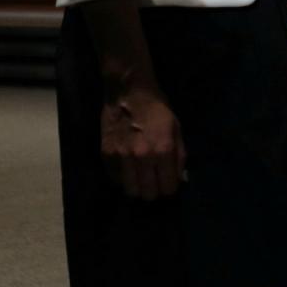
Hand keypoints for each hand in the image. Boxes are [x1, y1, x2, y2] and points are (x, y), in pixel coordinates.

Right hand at [99, 84, 185, 201]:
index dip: (170, 187)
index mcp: (163, 150)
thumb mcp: (177, 129)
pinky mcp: (106, 155)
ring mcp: (121, 157)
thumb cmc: (158, 109)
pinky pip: (115, 179)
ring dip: (137, 186)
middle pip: (148, 194)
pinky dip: (122, 178)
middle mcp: (142, 157)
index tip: (168, 182)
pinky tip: (127, 167)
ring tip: (140, 177)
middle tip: (154, 181)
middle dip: (154, 190)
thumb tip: (180, 179)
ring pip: (130, 190)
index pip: (168, 188)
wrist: (129, 92)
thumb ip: (179, 157)